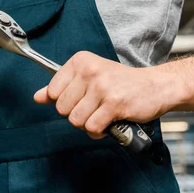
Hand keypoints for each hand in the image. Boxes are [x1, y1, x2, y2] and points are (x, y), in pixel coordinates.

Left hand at [34, 51, 176, 138]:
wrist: (156, 86)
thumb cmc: (120, 84)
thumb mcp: (89, 79)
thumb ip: (61, 87)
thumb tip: (36, 97)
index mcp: (80, 61)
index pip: (52, 92)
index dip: (64, 102)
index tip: (80, 98)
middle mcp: (90, 71)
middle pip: (62, 108)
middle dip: (76, 114)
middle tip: (93, 108)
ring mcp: (102, 87)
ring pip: (76, 120)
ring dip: (88, 124)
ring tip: (101, 115)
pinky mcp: (114, 104)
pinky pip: (92, 127)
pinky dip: (99, 131)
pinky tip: (108, 123)